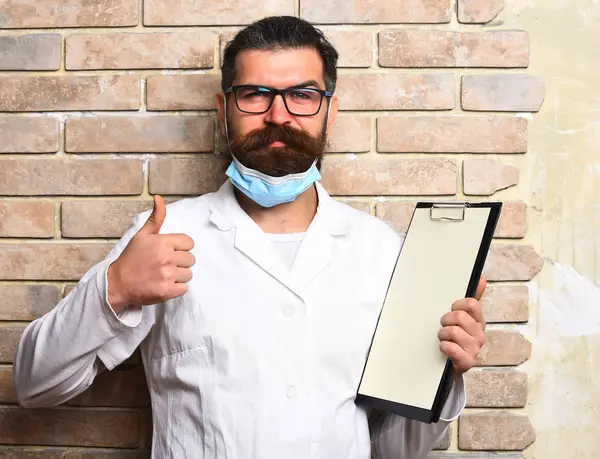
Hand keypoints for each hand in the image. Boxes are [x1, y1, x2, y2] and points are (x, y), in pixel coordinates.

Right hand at [107, 195, 195, 312]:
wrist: (117, 283)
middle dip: (180, 263)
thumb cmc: (131, 258)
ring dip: (178, 276)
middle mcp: (167, 257)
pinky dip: (176, 289)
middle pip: (190, 259)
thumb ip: (156, 218)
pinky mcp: (167, 291)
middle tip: (164, 265)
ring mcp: (167, 275)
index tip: (170, 252)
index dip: (181, 248)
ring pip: (188, 274)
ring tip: (163, 275)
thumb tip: (159, 198)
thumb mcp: (142, 235)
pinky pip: (184, 288)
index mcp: (163, 242)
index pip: (189, 243)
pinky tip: (163, 285)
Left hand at [438, 277, 486, 374]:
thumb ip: (470, 300)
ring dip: (442, 334)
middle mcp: (479, 335)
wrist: (450, 364)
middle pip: (459, 316)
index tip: (452, 311)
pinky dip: (444, 347)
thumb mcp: (462, 317)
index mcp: (478, 321)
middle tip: (444, 327)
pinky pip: (451, 348)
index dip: (456, 306)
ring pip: (453, 331)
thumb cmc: (455, 338)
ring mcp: (474, 349)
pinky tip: (444, 348)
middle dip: (445, 320)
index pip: (471, 304)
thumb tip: (481, 278)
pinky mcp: (466, 362)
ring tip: (443, 339)